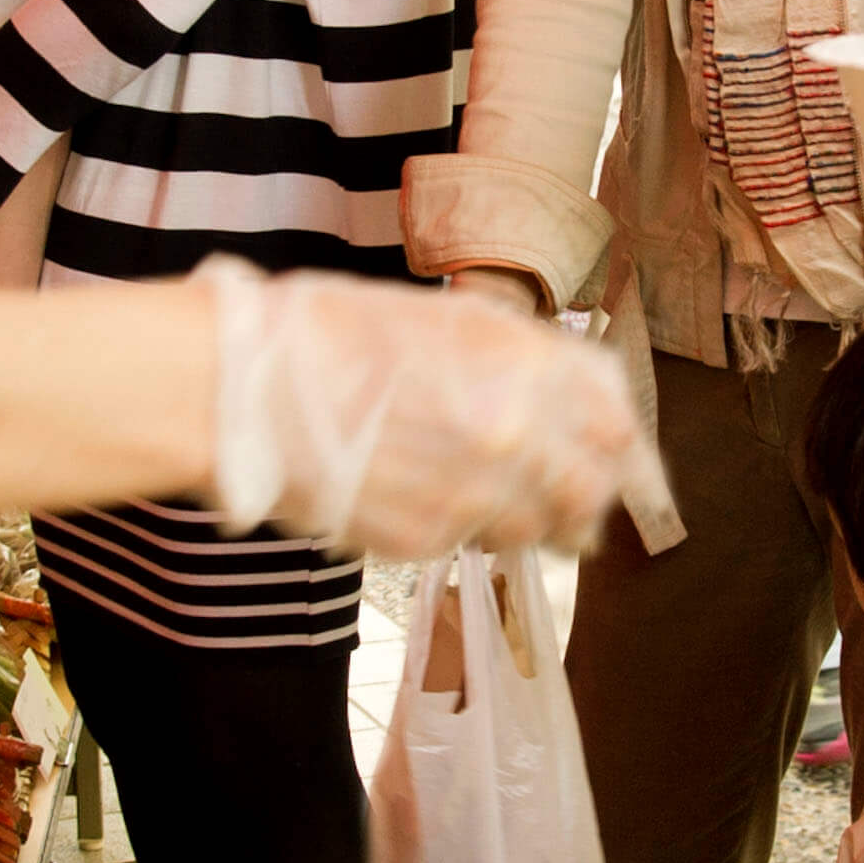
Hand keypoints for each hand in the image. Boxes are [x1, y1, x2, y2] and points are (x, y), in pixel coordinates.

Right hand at [205, 264, 668, 556]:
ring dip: (530, 523)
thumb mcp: (441, 317)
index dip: (623, 444)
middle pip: (592, 488)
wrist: (239, 387)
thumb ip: (517, 358)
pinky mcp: (425, 540)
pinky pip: (469, 546)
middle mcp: (514, 431)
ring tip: (496, 506)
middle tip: (578, 505)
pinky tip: (429, 504)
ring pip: (536, 530)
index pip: (616, 420)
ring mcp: (472, 493)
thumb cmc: (326, 334)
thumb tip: (568, 400)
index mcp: (521, 361)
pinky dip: (463, 532)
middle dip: (588, 497)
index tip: (622, 458)